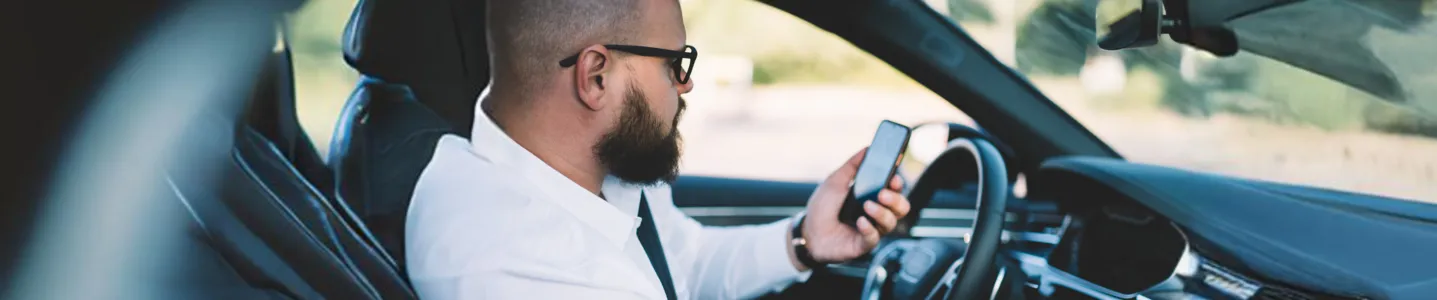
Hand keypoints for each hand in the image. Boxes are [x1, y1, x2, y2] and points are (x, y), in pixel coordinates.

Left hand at [791, 148, 911, 268]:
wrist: (807, 232)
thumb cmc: (822, 207)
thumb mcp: (835, 181)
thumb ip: (852, 166)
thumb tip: (867, 149)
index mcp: (871, 197)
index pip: (894, 190)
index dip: (897, 183)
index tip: (893, 178)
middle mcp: (875, 214)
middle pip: (901, 207)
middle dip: (896, 199)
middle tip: (883, 193)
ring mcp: (871, 229)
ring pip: (891, 222)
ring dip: (882, 213)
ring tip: (868, 206)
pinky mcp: (863, 244)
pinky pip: (874, 237)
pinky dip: (869, 228)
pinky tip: (860, 222)